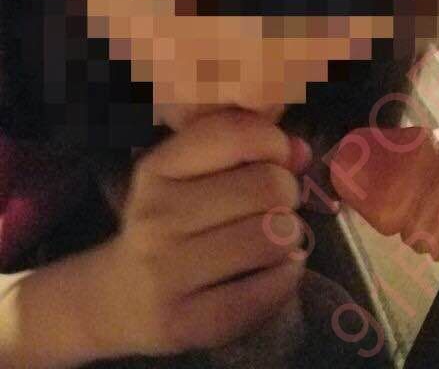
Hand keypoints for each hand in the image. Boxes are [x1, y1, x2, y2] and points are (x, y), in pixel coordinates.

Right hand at [93, 109, 310, 357]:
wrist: (121, 296)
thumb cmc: (172, 220)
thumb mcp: (193, 172)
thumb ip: (249, 148)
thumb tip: (302, 152)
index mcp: (159, 167)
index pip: (236, 133)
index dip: (273, 142)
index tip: (273, 158)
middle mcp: (156, 216)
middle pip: (269, 186)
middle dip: (286, 193)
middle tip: (273, 206)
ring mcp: (167, 272)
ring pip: (275, 237)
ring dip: (288, 237)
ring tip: (270, 238)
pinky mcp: (187, 322)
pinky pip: (269, 290)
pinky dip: (286, 276)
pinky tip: (271, 271)